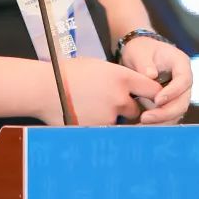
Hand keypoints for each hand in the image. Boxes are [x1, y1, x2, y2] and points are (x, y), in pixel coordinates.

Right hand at [39, 58, 162, 126]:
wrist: (44, 87)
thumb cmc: (70, 73)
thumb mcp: (99, 67)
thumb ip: (121, 78)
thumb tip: (137, 90)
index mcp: (122, 77)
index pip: (153, 90)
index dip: (154, 95)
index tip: (151, 98)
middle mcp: (119, 98)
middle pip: (137, 110)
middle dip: (129, 110)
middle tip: (112, 105)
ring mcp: (108, 116)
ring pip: (120, 123)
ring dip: (113, 119)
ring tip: (93, 108)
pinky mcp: (97, 130)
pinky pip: (106, 132)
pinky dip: (99, 127)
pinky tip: (85, 116)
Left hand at [119, 37, 192, 124]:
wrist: (139, 55)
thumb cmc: (140, 50)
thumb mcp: (139, 52)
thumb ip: (145, 63)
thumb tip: (151, 76)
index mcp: (181, 63)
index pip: (184, 80)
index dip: (173, 92)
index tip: (156, 100)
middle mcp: (184, 81)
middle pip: (183, 101)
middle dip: (166, 112)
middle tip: (145, 118)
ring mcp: (179, 93)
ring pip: (176, 112)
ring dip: (161, 121)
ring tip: (140, 126)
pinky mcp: (170, 103)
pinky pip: (167, 116)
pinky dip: (156, 123)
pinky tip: (140, 128)